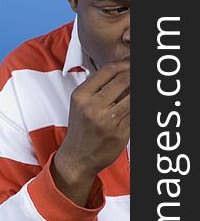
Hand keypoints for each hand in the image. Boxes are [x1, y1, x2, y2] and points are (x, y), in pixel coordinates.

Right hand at [53, 58, 129, 203]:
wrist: (77, 157)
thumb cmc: (81, 129)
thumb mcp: (80, 105)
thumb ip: (98, 87)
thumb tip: (126, 69)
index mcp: (81, 96)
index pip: (109, 69)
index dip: (127, 63)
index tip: (135, 63)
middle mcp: (92, 107)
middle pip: (124, 79)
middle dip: (137, 74)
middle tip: (142, 74)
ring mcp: (106, 121)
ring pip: (134, 96)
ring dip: (141, 91)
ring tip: (140, 91)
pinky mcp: (120, 133)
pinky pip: (137, 114)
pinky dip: (141, 107)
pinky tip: (139, 106)